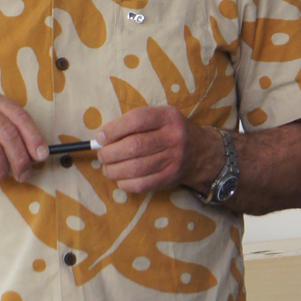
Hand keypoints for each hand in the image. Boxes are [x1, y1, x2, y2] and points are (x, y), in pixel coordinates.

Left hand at [96, 106, 223, 193]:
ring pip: (136, 168)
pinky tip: (120, 178)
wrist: (199, 151)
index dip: (114, 129)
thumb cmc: (169, 131)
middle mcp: (172, 137)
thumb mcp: (158, 117)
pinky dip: (125, 183)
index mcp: (167, 116)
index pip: (137, 120)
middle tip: (102, 155)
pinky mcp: (170, 178)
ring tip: (107, 168)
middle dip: (110, 153)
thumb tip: (102, 138)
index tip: (100, 137)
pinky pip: (142, 184)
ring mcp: (173, 159)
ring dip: (114, 170)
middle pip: (134, 146)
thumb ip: (132, 123)